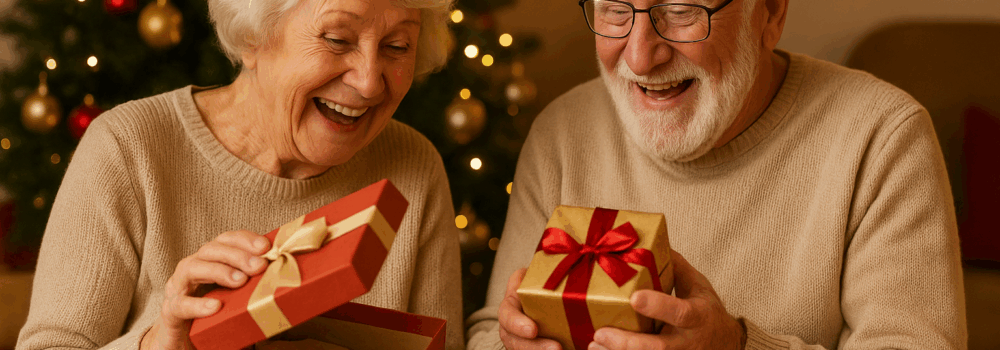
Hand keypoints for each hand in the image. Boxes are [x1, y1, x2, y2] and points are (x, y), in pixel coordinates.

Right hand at [140, 230, 271, 349]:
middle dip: (237, 254)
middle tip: (259, 265)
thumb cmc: (215, 316)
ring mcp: (177, 289)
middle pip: (211, 250)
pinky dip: (198, 305)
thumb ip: (254, 285)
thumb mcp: (237, 297)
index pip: (225, 240)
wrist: (184, 343)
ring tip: (240, 280)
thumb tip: (285, 279)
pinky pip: (180, 305)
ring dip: (219, 271)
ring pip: (192, 269)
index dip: (244, 240)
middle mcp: (191, 269)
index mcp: (209, 262)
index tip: (265, 247)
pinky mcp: (170, 312)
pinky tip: (216, 306)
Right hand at [498, 268, 562, 349]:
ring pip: (521, 349)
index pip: (507, 313)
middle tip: (557, 348)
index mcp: (512, 301)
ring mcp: (518, 338)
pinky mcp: (529, 345)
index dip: (517, 323)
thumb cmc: (544, 280)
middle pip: (513, 340)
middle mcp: (511, 323)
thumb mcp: (540, 271)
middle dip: (534, 347)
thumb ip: (548, 269)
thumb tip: (577, 258)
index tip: (533, 330)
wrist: (545, 294)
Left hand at [589, 249, 745, 349]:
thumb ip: (676, 266)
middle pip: (659, 348)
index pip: (679, 313)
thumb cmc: (707, 312)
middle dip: (627, 342)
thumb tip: (651, 242)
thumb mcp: (698, 286)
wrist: (727, 343)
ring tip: (594, 345)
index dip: (658, 306)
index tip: (634, 298)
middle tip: (601, 333)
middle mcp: (688, 341)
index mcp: (697, 316)